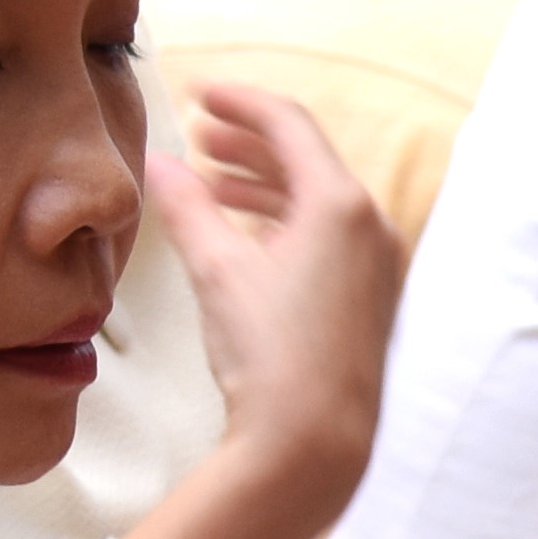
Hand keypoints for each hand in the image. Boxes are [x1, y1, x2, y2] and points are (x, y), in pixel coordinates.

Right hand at [154, 76, 407, 496]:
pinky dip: (286, 223)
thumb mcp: (215, 270)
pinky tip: (245, 235)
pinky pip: (329, 239)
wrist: (312, 444)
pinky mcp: (372, 301)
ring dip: (264, 184)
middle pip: (307, 160)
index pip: (289, 125)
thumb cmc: (268, 357)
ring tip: (214, 184)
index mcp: (340, 205)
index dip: (240, 103)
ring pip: (317, 201)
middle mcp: (371, 227)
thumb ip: (186, 208)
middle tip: (202, 135)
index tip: (201, 93)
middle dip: (249, 144)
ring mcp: (378, 266)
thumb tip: (159, 166)